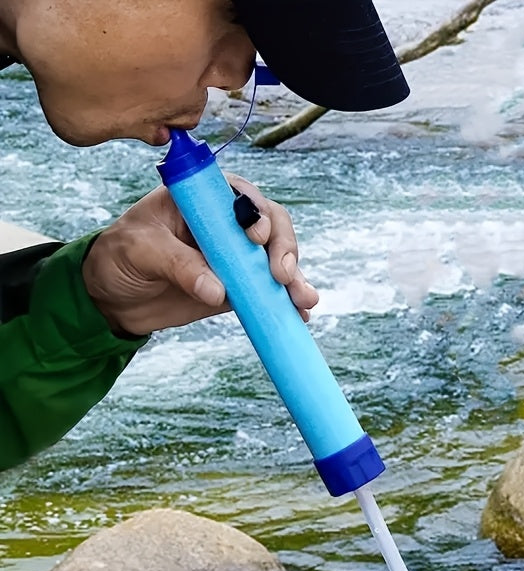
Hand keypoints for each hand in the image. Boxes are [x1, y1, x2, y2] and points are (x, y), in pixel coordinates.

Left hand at [81, 174, 318, 335]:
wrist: (113, 297)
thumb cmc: (120, 257)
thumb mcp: (141, 251)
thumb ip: (179, 265)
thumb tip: (218, 290)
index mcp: (204, 198)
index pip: (242, 197)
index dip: (257, 214)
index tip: (255, 238)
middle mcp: (228, 223)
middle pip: (272, 227)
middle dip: (285, 249)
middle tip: (283, 276)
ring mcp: (237, 256)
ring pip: (277, 261)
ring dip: (295, 280)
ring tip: (304, 301)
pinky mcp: (240, 287)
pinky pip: (269, 293)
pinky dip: (286, 303)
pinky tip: (299, 315)